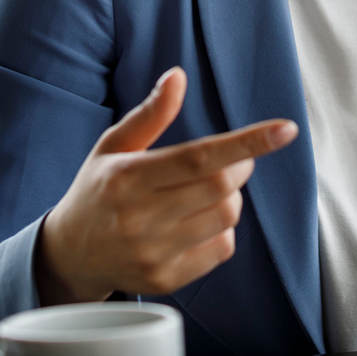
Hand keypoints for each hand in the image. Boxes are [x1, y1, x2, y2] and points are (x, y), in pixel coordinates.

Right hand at [35, 66, 297, 303]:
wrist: (70, 254)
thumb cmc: (98, 189)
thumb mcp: (113, 145)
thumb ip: (150, 114)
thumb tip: (178, 76)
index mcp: (127, 177)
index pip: (199, 156)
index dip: (247, 142)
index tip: (286, 129)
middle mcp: (139, 218)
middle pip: (221, 187)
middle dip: (238, 166)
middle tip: (227, 161)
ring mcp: (152, 253)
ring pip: (227, 217)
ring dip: (230, 197)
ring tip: (205, 192)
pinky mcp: (165, 280)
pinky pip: (222, 249)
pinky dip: (222, 230)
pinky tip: (196, 223)